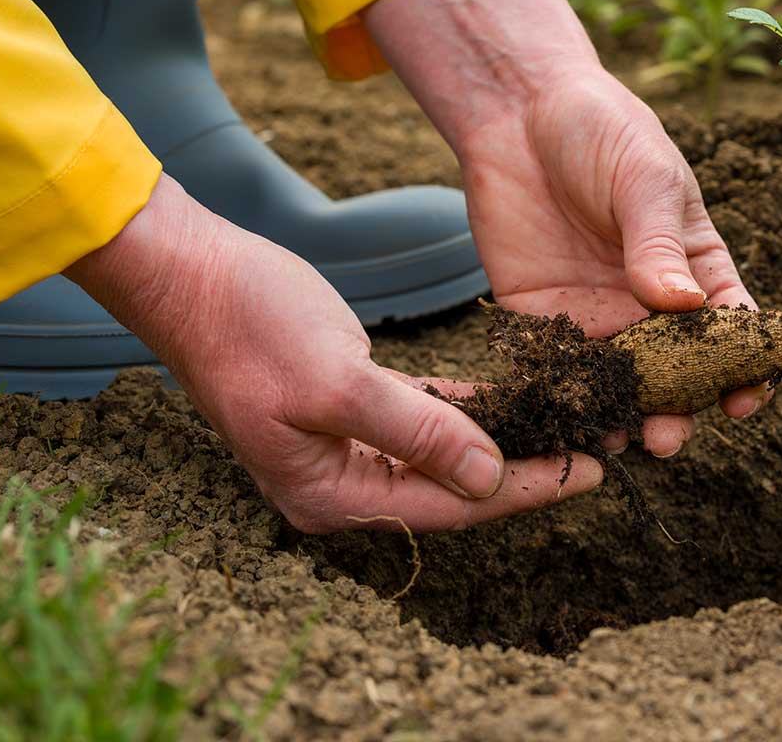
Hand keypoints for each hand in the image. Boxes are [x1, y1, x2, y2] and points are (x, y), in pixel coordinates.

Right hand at [67, 175, 601, 532]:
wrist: (190, 274)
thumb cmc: (250, 326)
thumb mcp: (337, 383)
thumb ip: (417, 431)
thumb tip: (488, 476)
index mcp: (329, 495)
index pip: (447, 505)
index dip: (520, 490)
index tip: (587, 474)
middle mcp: (338, 481)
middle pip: (449, 486)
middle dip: (519, 469)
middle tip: (591, 451)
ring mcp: (340, 444)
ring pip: (439, 451)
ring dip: (497, 436)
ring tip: (562, 424)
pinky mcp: (345, 404)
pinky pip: (418, 414)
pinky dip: (461, 406)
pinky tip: (506, 395)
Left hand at [461, 61, 771, 458]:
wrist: (520, 111)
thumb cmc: (602, 131)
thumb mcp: (643, 178)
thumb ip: (657, 243)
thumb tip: (683, 306)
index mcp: (694, 265)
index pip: (730, 326)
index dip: (744, 367)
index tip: (746, 399)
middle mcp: (649, 301)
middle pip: (673, 371)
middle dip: (676, 409)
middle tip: (668, 438)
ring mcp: (596, 312)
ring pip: (616, 381)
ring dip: (619, 413)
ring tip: (617, 437)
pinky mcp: (539, 316)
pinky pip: (553, 366)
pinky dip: (560, 396)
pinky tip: (560, 417)